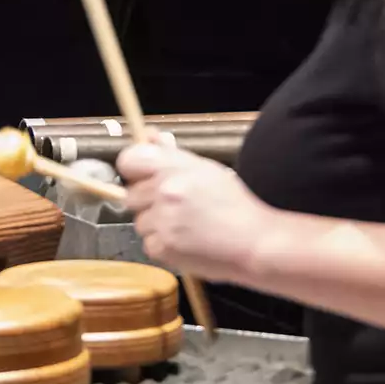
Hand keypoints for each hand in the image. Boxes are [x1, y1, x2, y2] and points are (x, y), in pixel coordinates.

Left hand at [117, 140, 275, 283]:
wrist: (256, 243)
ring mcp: (161, 221)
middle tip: (173, 206)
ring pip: (140, 221)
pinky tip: (186, 241)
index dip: (133, 170)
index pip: (128, 161)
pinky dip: (163, 244)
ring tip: (185, 225)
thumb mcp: (204, 169)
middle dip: (147, 200)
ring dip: (156, 224)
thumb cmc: (233, 204)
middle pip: (131, 195)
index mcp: (171, 167)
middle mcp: (163, 192)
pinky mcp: (163, 248)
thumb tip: (149, 135)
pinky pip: (149, 243)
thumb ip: (171, 153)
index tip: (141, 176)